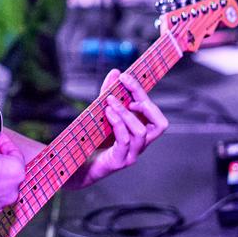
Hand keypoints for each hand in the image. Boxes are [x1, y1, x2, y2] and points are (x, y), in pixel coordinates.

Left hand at [68, 69, 167, 187]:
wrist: (78, 164)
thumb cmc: (93, 140)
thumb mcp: (102, 114)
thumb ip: (109, 94)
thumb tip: (115, 72)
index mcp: (141, 132)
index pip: (154, 113)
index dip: (143, 94)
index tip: (126, 79)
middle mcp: (141, 145)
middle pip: (159, 124)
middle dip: (143, 102)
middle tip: (124, 89)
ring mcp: (131, 154)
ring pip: (141, 132)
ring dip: (126, 113)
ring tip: (111, 102)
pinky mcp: (119, 161)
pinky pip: (125, 141)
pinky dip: (118, 124)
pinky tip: (108, 113)